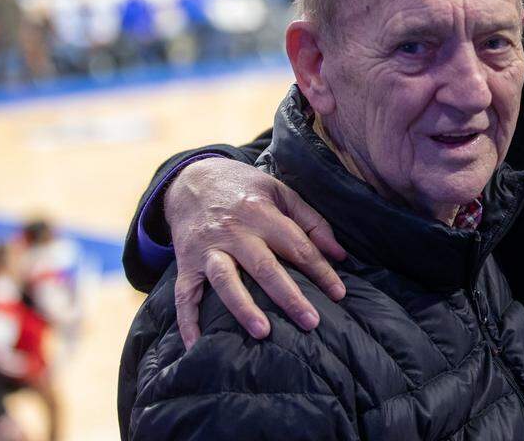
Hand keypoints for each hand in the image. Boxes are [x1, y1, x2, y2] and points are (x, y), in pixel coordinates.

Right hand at [164, 157, 347, 348]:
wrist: (191, 179)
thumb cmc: (244, 188)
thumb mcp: (280, 192)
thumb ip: (311, 221)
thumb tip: (339, 254)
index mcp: (260, 212)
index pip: (296, 245)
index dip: (320, 270)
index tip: (339, 294)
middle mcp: (233, 231)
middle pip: (264, 267)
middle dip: (289, 296)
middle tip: (311, 322)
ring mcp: (207, 249)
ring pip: (225, 281)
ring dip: (243, 308)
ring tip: (263, 332)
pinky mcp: (185, 263)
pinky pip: (184, 296)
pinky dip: (187, 322)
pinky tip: (196, 345)